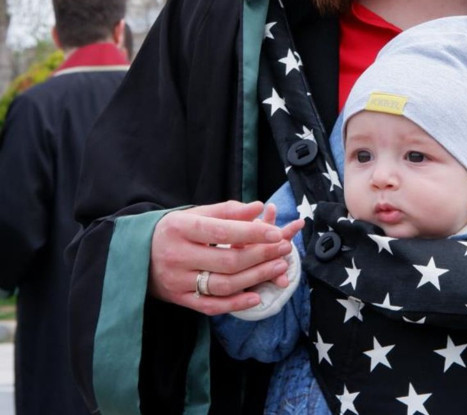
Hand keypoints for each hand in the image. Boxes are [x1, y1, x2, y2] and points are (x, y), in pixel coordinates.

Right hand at [148, 200, 303, 315]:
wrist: (136, 254)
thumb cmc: (174, 229)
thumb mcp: (195, 213)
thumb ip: (227, 211)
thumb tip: (258, 207)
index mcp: (181, 228)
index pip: (222, 231)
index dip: (252, 232)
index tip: (276, 232)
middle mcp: (177, 256)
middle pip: (226, 260)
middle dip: (260, 255)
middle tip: (284, 249)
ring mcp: (177, 281)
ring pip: (222, 285)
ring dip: (255, 278)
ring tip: (279, 267)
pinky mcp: (179, 300)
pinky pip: (210, 306)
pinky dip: (235, 304)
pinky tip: (256, 296)